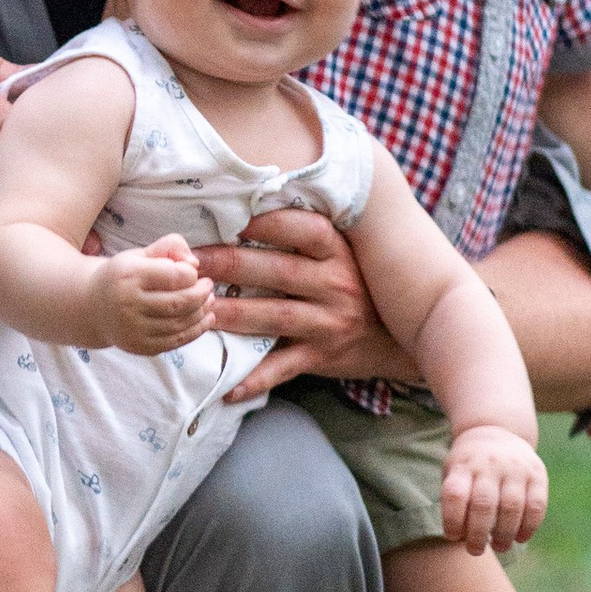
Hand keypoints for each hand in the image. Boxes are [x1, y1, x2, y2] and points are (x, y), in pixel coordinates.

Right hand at [92, 242, 210, 353]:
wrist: (92, 308)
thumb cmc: (122, 276)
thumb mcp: (140, 254)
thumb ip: (169, 246)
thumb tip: (194, 262)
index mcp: (128, 275)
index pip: (174, 275)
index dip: (191, 273)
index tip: (192, 270)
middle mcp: (128, 304)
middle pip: (179, 302)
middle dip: (201, 294)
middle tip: (208, 286)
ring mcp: (133, 329)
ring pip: (180, 323)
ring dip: (202, 311)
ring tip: (208, 300)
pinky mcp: (139, 347)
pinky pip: (176, 341)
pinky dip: (196, 330)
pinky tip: (206, 318)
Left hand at [198, 206, 409, 398]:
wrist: (400, 339)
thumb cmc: (358, 287)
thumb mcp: (344, 256)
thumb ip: (307, 238)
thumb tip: (252, 205)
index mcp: (339, 253)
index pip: (305, 229)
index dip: (267, 222)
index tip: (230, 216)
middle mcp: (337, 285)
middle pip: (278, 271)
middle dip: (229, 263)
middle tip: (190, 261)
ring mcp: (330, 323)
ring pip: (274, 316)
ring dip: (232, 313)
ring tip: (195, 310)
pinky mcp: (323, 356)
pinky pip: (284, 368)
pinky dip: (255, 379)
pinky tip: (228, 386)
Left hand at [441, 421, 547, 556]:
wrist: (498, 432)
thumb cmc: (470, 466)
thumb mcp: (454, 472)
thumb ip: (455, 501)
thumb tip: (461, 538)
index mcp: (464, 465)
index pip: (455, 494)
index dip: (453, 520)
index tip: (452, 537)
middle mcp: (490, 464)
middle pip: (484, 504)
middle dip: (478, 534)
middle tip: (475, 551)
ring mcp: (515, 467)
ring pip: (511, 507)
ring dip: (505, 534)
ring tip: (499, 547)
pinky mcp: (538, 473)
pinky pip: (536, 505)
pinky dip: (529, 527)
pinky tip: (520, 538)